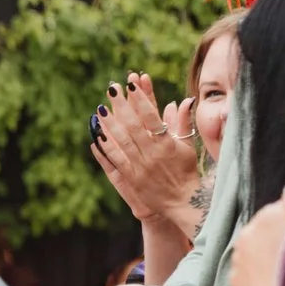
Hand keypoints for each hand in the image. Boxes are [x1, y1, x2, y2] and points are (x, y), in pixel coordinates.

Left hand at [92, 72, 204, 233]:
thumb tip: (185, 100)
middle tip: (111, 89)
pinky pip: (116, 160)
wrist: (182, 201)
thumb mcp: (187, 146)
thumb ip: (183, 123)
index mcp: (168, 144)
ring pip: (122, 141)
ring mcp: (141, 166)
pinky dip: (107, 147)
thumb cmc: (186, 171)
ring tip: (100, 108)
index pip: (152, 117)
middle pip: (133, 125)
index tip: (131, 84)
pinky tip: (97, 136)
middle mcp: (153, 154)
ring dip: (110, 124)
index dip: (141, 100)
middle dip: (121, 105)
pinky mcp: (132, 177)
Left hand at [228, 185, 284, 285]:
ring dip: (269, 251)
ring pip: (257, 244)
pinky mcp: (234, 274)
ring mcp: (239, 255)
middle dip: (280, 235)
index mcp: (268, 217)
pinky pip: (250, 264)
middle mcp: (248, 232)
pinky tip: (274, 280)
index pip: (282, 206)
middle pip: (267, 225)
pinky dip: (260, 268)